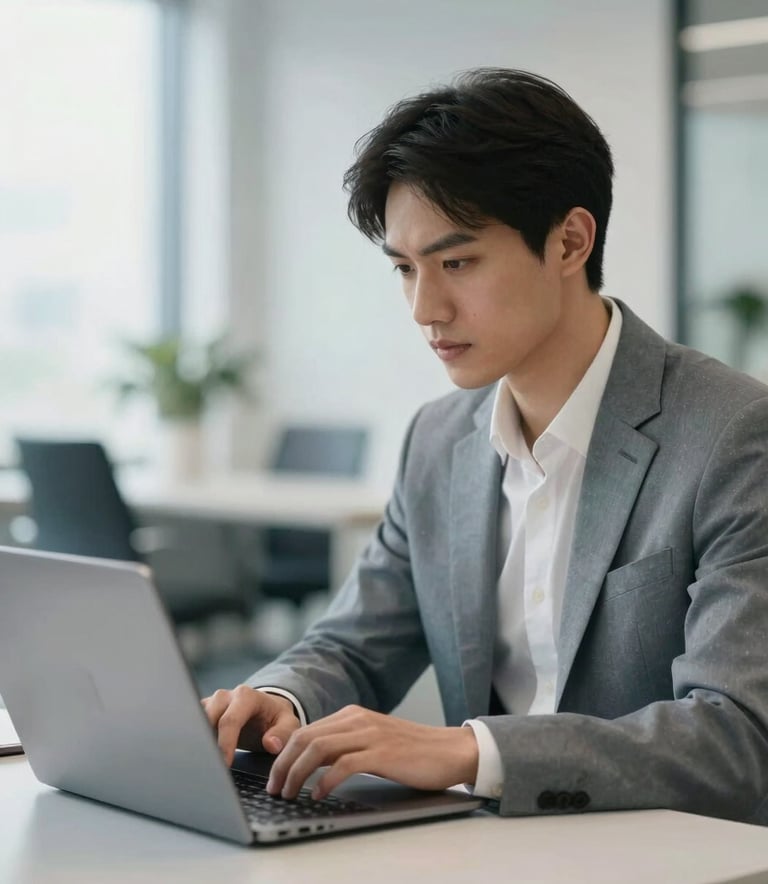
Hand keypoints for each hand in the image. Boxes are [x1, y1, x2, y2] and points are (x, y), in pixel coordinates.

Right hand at [201, 685, 300, 766]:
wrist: (266, 711)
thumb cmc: (276, 719)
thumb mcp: (289, 725)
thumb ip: (283, 733)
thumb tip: (271, 744)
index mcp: (246, 696)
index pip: (230, 721)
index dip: (225, 744)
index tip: (224, 765)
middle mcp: (226, 696)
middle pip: (208, 718)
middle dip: (206, 743)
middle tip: (208, 767)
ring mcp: (212, 702)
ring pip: (195, 720)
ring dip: (196, 740)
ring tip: (200, 762)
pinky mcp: (203, 711)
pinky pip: (190, 723)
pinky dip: (191, 738)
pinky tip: (194, 755)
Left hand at [265, 705, 478, 799]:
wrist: (451, 750)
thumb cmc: (412, 752)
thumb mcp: (372, 741)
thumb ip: (345, 745)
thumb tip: (311, 764)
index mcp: (352, 715)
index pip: (305, 731)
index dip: (283, 754)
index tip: (274, 776)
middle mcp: (357, 720)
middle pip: (305, 738)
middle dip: (283, 765)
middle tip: (274, 788)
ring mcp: (370, 735)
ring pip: (318, 749)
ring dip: (297, 773)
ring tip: (289, 793)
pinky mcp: (382, 753)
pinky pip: (343, 765)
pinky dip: (325, 781)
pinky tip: (318, 794)